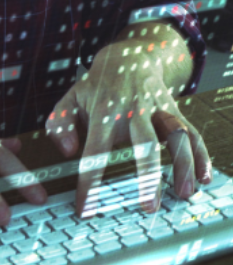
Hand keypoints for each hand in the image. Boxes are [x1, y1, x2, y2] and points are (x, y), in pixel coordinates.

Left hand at [45, 46, 211, 216]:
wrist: (129, 56)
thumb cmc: (96, 86)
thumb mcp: (70, 98)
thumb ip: (61, 123)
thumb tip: (67, 150)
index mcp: (104, 111)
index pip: (96, 150)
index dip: (90, 181)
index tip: (87, 208)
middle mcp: (133, 110)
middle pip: (143, 142)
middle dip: (147, 175)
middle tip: (148, 206)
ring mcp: (157, 109)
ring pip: (175, 136)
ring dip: (182, 165)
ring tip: (183, 193)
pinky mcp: (174, 110)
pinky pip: (192, 132)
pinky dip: (201, 155)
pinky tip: (203, 177)